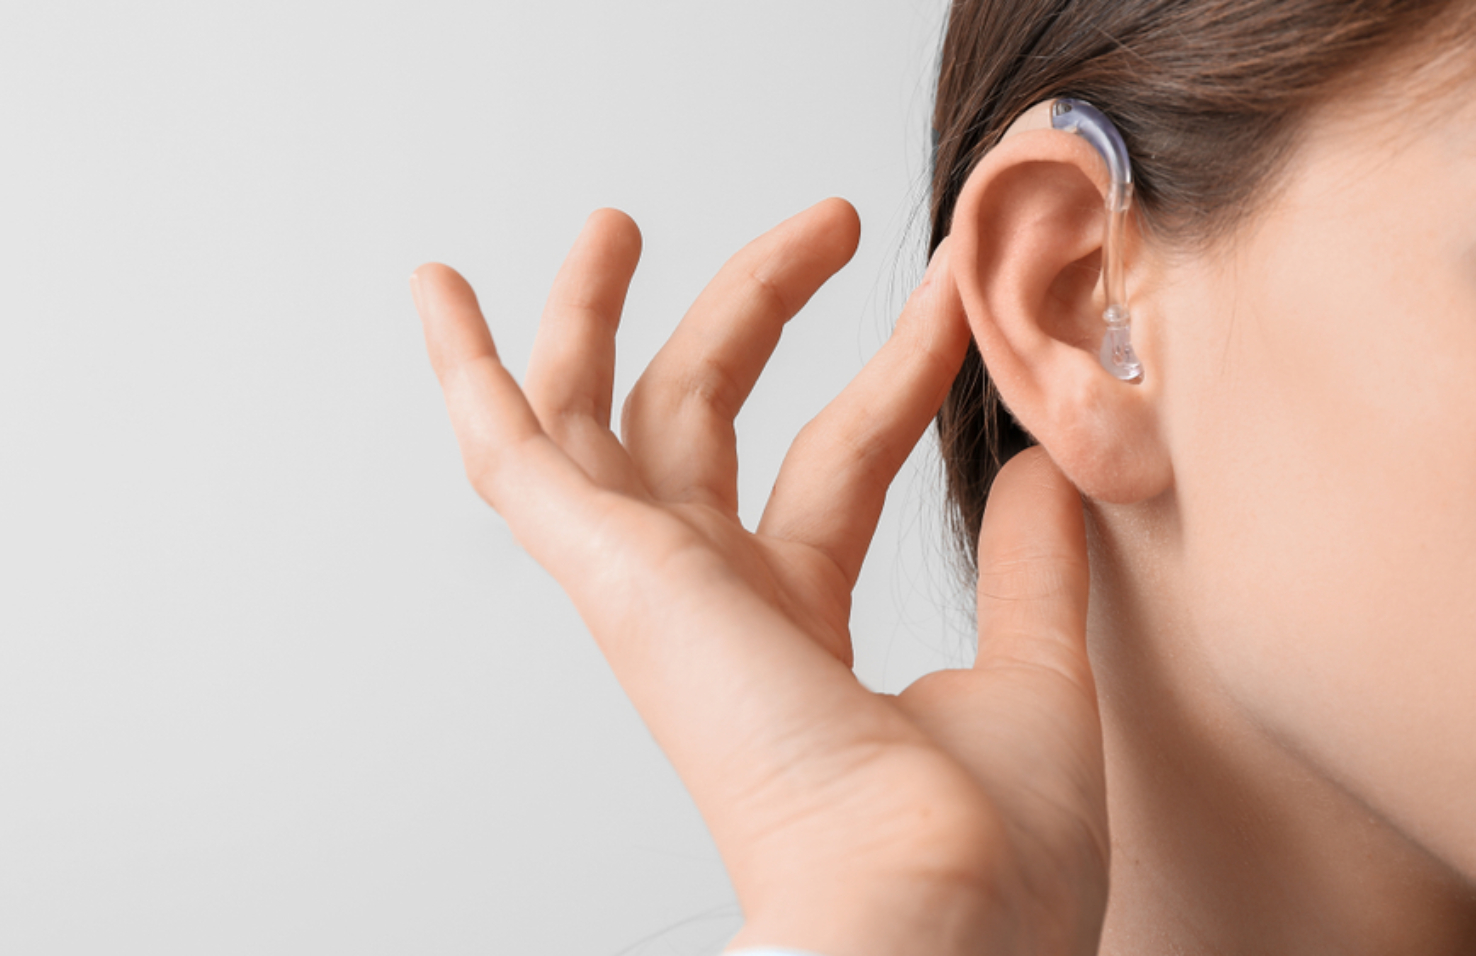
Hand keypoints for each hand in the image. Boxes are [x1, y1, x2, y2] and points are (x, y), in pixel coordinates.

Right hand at [411, 200, 1107, 955]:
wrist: (931, 916)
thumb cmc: (983, 857)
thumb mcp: (1032, 678)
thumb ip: (1027, 571)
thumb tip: (1037, 466)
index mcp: (794, 638)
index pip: (831, 469)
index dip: (891, 374)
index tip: (947, 302)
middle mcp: (711, 610)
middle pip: (705, 427)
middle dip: (756, 311)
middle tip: (821, 219)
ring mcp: (652, 591)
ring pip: (594, 424)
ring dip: (597, 318)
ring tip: (615, 224)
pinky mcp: (613, 574)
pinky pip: (514, 458)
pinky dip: (472, 371)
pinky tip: (445, 293)